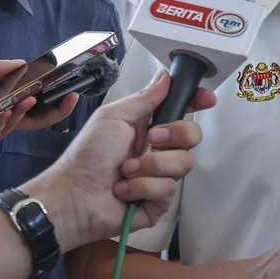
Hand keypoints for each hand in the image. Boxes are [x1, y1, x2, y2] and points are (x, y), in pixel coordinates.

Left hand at [0, 59, 80, 163]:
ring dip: (25, 109)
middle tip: (70, 99)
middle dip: (52, 109)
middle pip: (30, 114)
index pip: (22, 93)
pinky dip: (4, 121)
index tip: (58, 79)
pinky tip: (5, 111)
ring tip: (29, 97)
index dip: (40, 88)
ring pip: (17, 122)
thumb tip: (22, 63)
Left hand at [24, 69, 209, 249]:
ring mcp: (161, 177)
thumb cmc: (87, 155)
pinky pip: (169, 190)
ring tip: (125, 171)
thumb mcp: (113, 117)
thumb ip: (144, 98)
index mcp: (148, 126)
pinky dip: (142, 187)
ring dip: (150, 165)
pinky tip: (124, 190)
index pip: (182, 110)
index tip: (205, 99)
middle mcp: (159, 150)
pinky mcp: (160, 202)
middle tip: (151, 138)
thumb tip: (165, 76)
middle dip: (175, 134)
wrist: (74, 196)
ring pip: (183, 163)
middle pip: (192, 135)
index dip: (197, 102)